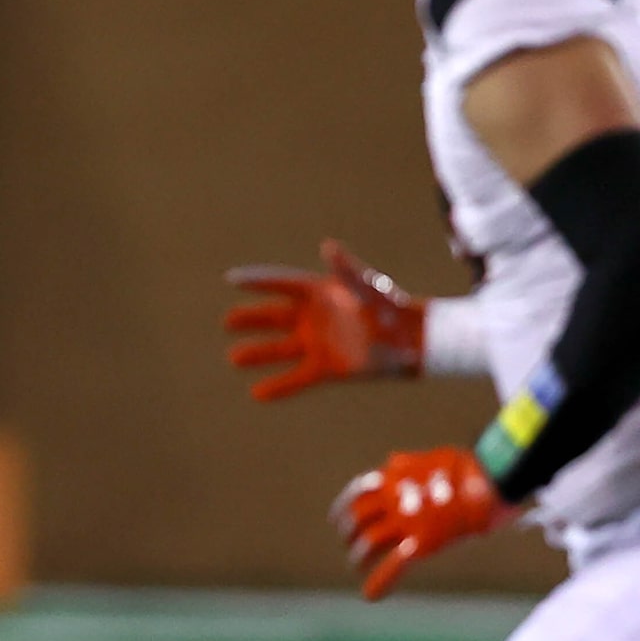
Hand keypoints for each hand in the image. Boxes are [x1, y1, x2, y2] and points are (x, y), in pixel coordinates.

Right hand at [224, 239, 424, 400]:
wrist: (411, 339)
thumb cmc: (389, 306)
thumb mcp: (367, 286)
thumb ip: (346, 270)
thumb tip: (328, 247)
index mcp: (318, 292)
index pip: (281, 284)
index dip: (257, 281)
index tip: (232, 279)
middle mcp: (312, 317)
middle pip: (273, 316)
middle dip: (250, 319)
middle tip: (228, 322)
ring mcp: (316, 343)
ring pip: (279, 349)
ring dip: (257, 354)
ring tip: (234, 358)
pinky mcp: (325, 368)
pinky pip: (297, 378)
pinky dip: (279, 387)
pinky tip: (257, 393)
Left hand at [332, 447, 512, 601]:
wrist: (493, 479)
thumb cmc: (468, 469)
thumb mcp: (432, 458)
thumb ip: (408, 464)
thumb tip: (392, 462)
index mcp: (394, 477)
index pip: (357, 494)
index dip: (344, 509)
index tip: (338, 521)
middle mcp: (394, 499)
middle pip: (357, 519)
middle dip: (349, 534)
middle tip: (351, 544)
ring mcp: (407, 521)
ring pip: (369, 543)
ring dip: (359, 557)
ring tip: (357, 565)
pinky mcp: (423, 541)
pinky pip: (394, 565)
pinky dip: (380, 581)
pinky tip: (370, 595)